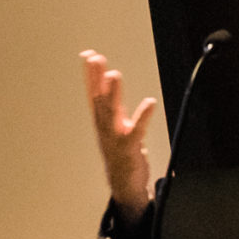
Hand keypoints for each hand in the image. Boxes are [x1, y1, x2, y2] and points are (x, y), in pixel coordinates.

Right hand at [81, 49, 157, 220]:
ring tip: (114, 75)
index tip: (88, 55)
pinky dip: (143, 116)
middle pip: (99, 98)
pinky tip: (150, 103)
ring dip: (112, 94)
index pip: (93, 92)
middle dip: (96, 78)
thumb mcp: (114, 123)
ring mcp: (115, 138)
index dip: (90, 74)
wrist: (124, 183)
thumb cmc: (120, 151)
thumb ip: (112, 102)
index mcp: (102, 120)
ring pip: (111, 112)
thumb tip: (109, 81)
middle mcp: (105, 126)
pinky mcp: (129, 148)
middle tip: (96, 59)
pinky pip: (136, 131)